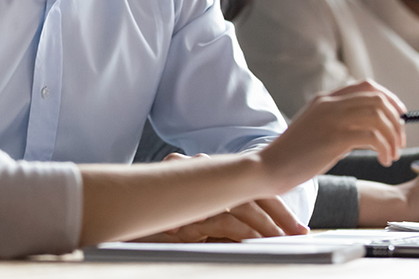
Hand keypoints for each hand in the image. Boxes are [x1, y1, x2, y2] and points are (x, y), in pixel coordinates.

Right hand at [130, 153, 307, 241]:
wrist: (117, 223)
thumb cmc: (156, 228)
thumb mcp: (194, 225)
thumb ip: (217, 223)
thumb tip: (249, 235)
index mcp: (206, 178)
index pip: (248, 185)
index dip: (274, 205)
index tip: (295, 228)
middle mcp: (202, 176)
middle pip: (251, 190)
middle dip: (279, 213)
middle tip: (301, 234)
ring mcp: (195, 190)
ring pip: (243, 203)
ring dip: (268, 225)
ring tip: (287, 242)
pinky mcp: (189, 209)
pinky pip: (225, 217)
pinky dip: (246, 230)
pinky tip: (260, 242)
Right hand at [261, 80, 407, 191]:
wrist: (270, 167)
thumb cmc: (293, 155)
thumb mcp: (316, 129)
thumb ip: (337, 123)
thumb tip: (372, 129)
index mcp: (325, 99)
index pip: (366, 86)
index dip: (389, 99)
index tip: (399, 116)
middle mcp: (330, 104)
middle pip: (377, 99)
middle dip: (396, 120)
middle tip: (399, 142)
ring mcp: (332, 119)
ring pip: (379, 116)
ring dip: (393, 136)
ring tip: (391, 155)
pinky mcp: (334, 138)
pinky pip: (373, 137)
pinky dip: (384, 149)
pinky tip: (383, 161)